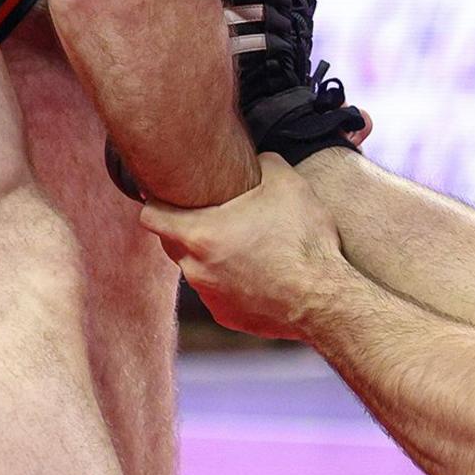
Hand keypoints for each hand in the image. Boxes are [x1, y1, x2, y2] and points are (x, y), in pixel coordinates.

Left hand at [139, 154, 346, 341]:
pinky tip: (258, 272)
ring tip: (243, 244)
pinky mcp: (228, 317)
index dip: (157, 200)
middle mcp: (195, 269)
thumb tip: (257, 157)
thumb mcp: (287, 183)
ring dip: (210, 255)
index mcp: (198, 234)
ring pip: (196, 268)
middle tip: (214, 214)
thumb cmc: (303, 240)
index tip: (171, 194)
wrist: (324, 301)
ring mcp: (210, 297)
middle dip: (186, 227)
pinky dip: (230, 281)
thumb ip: (262, 162)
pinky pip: (218, 293)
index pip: (150, 215)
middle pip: (171, 242)